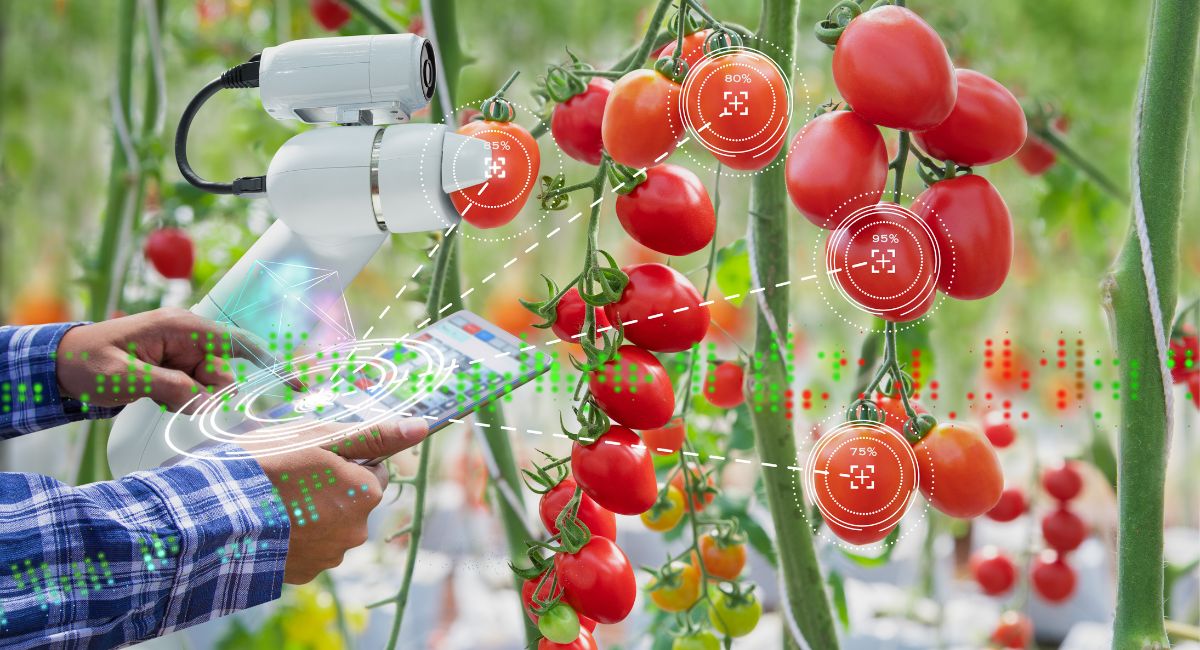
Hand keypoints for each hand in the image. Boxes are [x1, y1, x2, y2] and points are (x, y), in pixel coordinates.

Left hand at [56, 307, 285, 413]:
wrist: (60, 365)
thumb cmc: (88, 361)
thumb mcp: (124, 376)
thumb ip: (168, 388)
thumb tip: (205, 404)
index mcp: (182, 327)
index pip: (237, 343)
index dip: (269, 361)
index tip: (294, 383)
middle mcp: (189, 338)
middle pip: (223, 374)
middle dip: (208, 395)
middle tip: (173, 402)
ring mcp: (183, 355)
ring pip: (210, 388)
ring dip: (190, 401)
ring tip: (153, 397)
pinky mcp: (177, 370)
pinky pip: (196, 393)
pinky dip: (182, 402)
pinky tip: (155, 398)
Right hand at [245, 417, 429, 583]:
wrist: (216, 515)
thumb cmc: (269, 466)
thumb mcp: (321, 438)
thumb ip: (374, 435)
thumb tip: (421, 426)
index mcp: (366, 494)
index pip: (372, 470)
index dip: (345, 460)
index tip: (315, 458)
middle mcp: (356, 531)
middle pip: (352, 500)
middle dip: (330, 488)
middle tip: (290, 477)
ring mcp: (329, 556)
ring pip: (330, 524)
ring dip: (311, 513)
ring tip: (275, 500)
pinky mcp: (303, 574)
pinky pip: (308, 548)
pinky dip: (294, 536)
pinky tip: (270, 523)